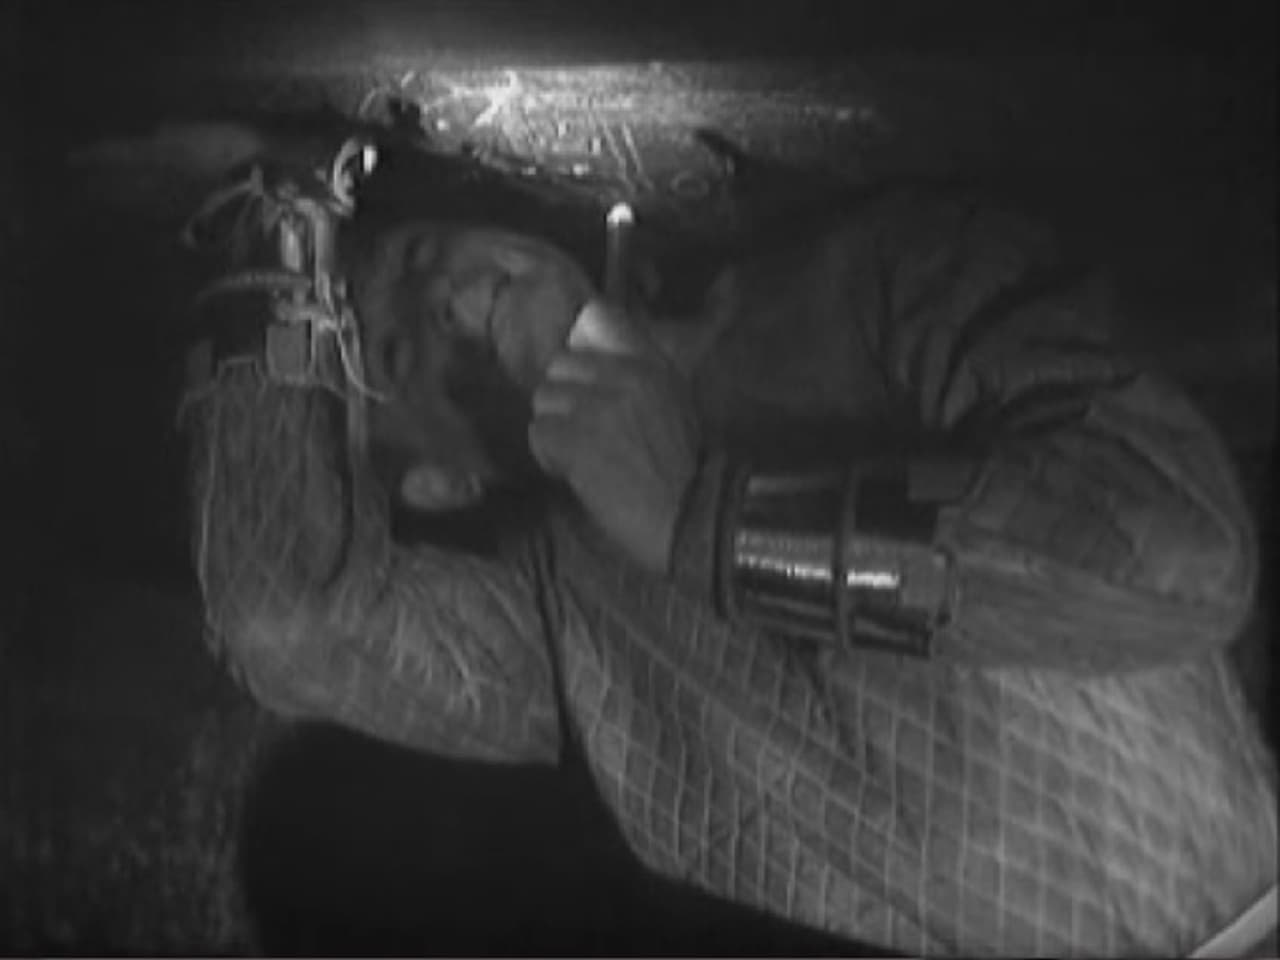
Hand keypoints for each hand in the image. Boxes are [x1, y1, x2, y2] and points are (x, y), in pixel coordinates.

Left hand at [529, 300, 700, 574]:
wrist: (689, 517)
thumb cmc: (684, 470)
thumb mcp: (675, 404)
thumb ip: (639, 376)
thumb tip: (595, 344)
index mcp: (652, 365)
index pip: (593, 329)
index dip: (582, 368)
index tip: (586, 392)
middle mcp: (624, 376)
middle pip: (560, 366)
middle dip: (563, 399)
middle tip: (580, 431)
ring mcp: (598, 406)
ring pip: (544, 400)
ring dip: (554, 429)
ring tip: (577, 455)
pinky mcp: (576, 439)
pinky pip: (539, 434)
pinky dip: (549, 457)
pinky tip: (572, 472)